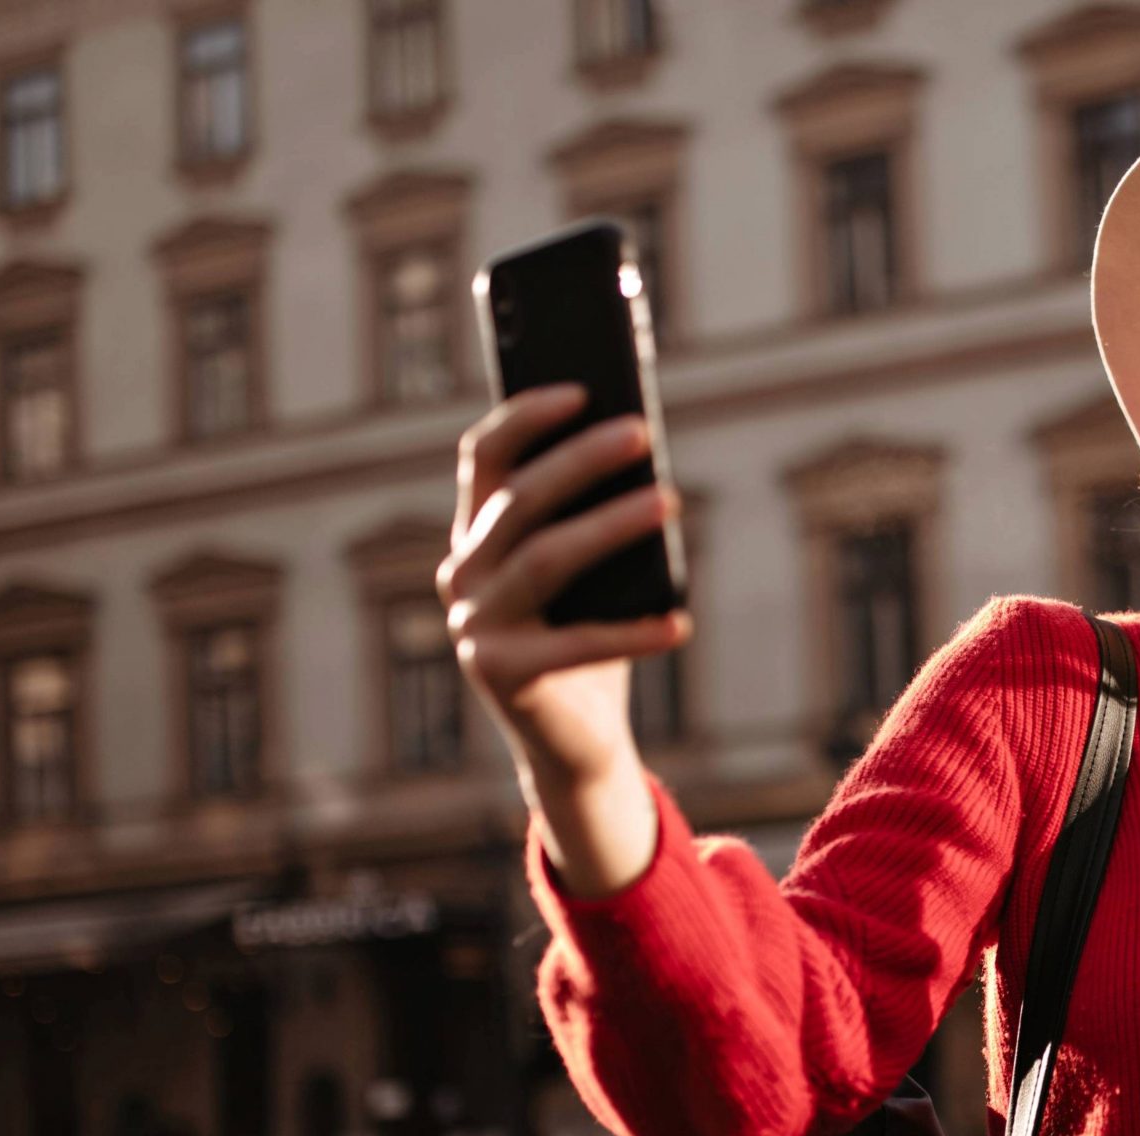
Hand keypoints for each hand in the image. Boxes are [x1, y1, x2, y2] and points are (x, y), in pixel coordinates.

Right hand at [442, 385, 689, 794]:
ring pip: (545, 559)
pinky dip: (633, 632)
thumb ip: (594, 523)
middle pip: (519, 502)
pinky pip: (576, 643)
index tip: (580, 389)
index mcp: (474, 539)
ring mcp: (473, 627)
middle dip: (581, 461)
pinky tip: (679, 622)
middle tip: (641, 433)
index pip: (482, 460)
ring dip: (611, 526)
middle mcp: (460, 576)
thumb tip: (643, 456)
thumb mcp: (590, 577)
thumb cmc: (589, 641)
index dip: (524, 418)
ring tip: (671, 501)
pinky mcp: (500, 675)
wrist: (575, 742)